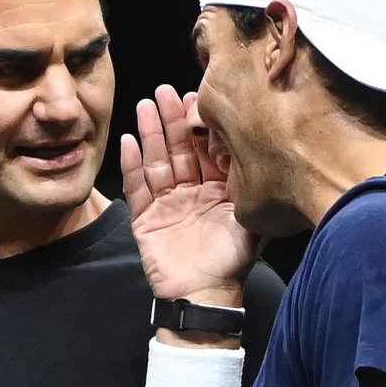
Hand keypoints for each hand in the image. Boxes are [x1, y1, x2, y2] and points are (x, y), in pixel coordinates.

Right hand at [120, 84, 258, 304]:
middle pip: (179, 149)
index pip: (207, 150)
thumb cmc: (231, 262)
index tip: (195, 99)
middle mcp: (190, 192)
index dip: (200, 126)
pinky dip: (131, 164)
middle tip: (165, 91)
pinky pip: (136, 187)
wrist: (204, 295)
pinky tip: (127, 141)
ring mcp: (166, 203)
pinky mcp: (145, 218)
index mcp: (217, 191)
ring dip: (150, 133)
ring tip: (145, 105)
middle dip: (172, 120)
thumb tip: (257, 149)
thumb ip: (248, 187)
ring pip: (156, 161)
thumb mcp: (249, 220)